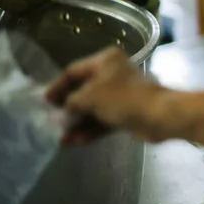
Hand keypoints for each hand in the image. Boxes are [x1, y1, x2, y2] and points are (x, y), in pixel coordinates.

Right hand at [46, 47, 175, 144]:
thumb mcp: (90, 97)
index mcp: (105, 60)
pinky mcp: (126, 112)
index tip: (45, 101)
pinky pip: (103, 120)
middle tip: (52, 122)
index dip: (58, 86)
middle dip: (68, 108)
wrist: (158, 115)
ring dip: (78, 123)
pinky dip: (90, 129)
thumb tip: (62, 113)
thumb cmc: (123, 98)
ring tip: (61, 138)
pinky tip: (74, 142)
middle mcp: (113, 74)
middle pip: (83, 90)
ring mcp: (120, 94)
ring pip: (93, 108)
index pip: (74, 71)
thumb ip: (71, 103)